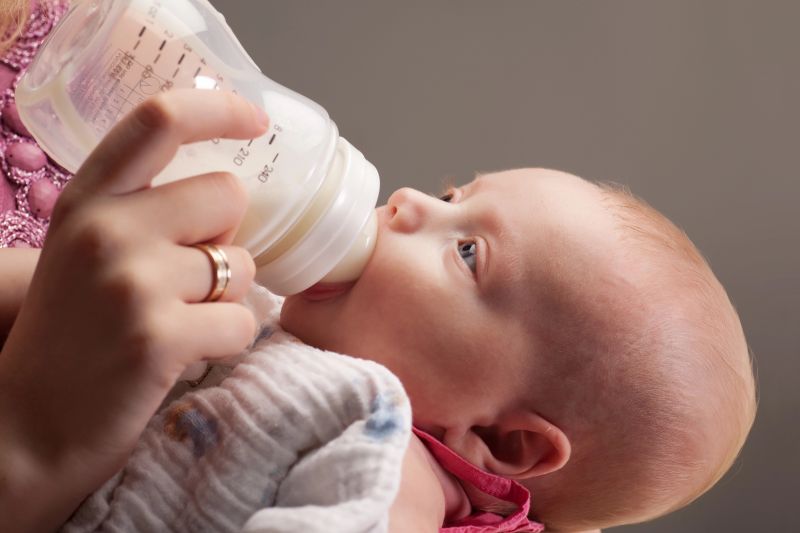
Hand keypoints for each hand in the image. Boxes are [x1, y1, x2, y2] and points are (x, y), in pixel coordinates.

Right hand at [0, 89, 267, 530]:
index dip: (218, 109)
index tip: (256, 120)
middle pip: (226, 195)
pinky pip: (242, 322)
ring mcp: (132, 282)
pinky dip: (228, 343)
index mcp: (86, 201)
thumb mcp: (85, 254)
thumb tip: (226, 196)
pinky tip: (185, 357)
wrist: (27, 427)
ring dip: (226, 299)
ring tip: (177, 325)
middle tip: (190, 280)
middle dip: (225, 238)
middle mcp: (106, 229)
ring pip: (241, 266)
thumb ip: (141, 215)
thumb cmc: (69, 338)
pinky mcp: (160, 336)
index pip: (157, 121)